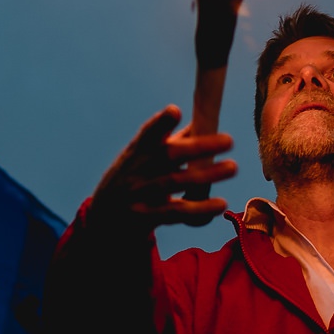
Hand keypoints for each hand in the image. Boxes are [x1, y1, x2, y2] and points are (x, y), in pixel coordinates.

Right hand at [88, 106, 238, 233]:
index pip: (147, 135)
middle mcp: (136, 171)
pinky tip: (220, 204)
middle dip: (199, 147)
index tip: (175, 111)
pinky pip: (175, 212)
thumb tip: (199, 121)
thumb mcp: (140, 160)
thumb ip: (168, 142)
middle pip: (168, 156)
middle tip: (229, 140)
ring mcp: (138, 194)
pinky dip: (198, 209)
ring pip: (175, 182)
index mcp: (136, 153)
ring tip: (232, 167)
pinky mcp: (143, 218)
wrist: (100, 223)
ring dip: (206, 175)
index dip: (160, 123)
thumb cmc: (129, 182)